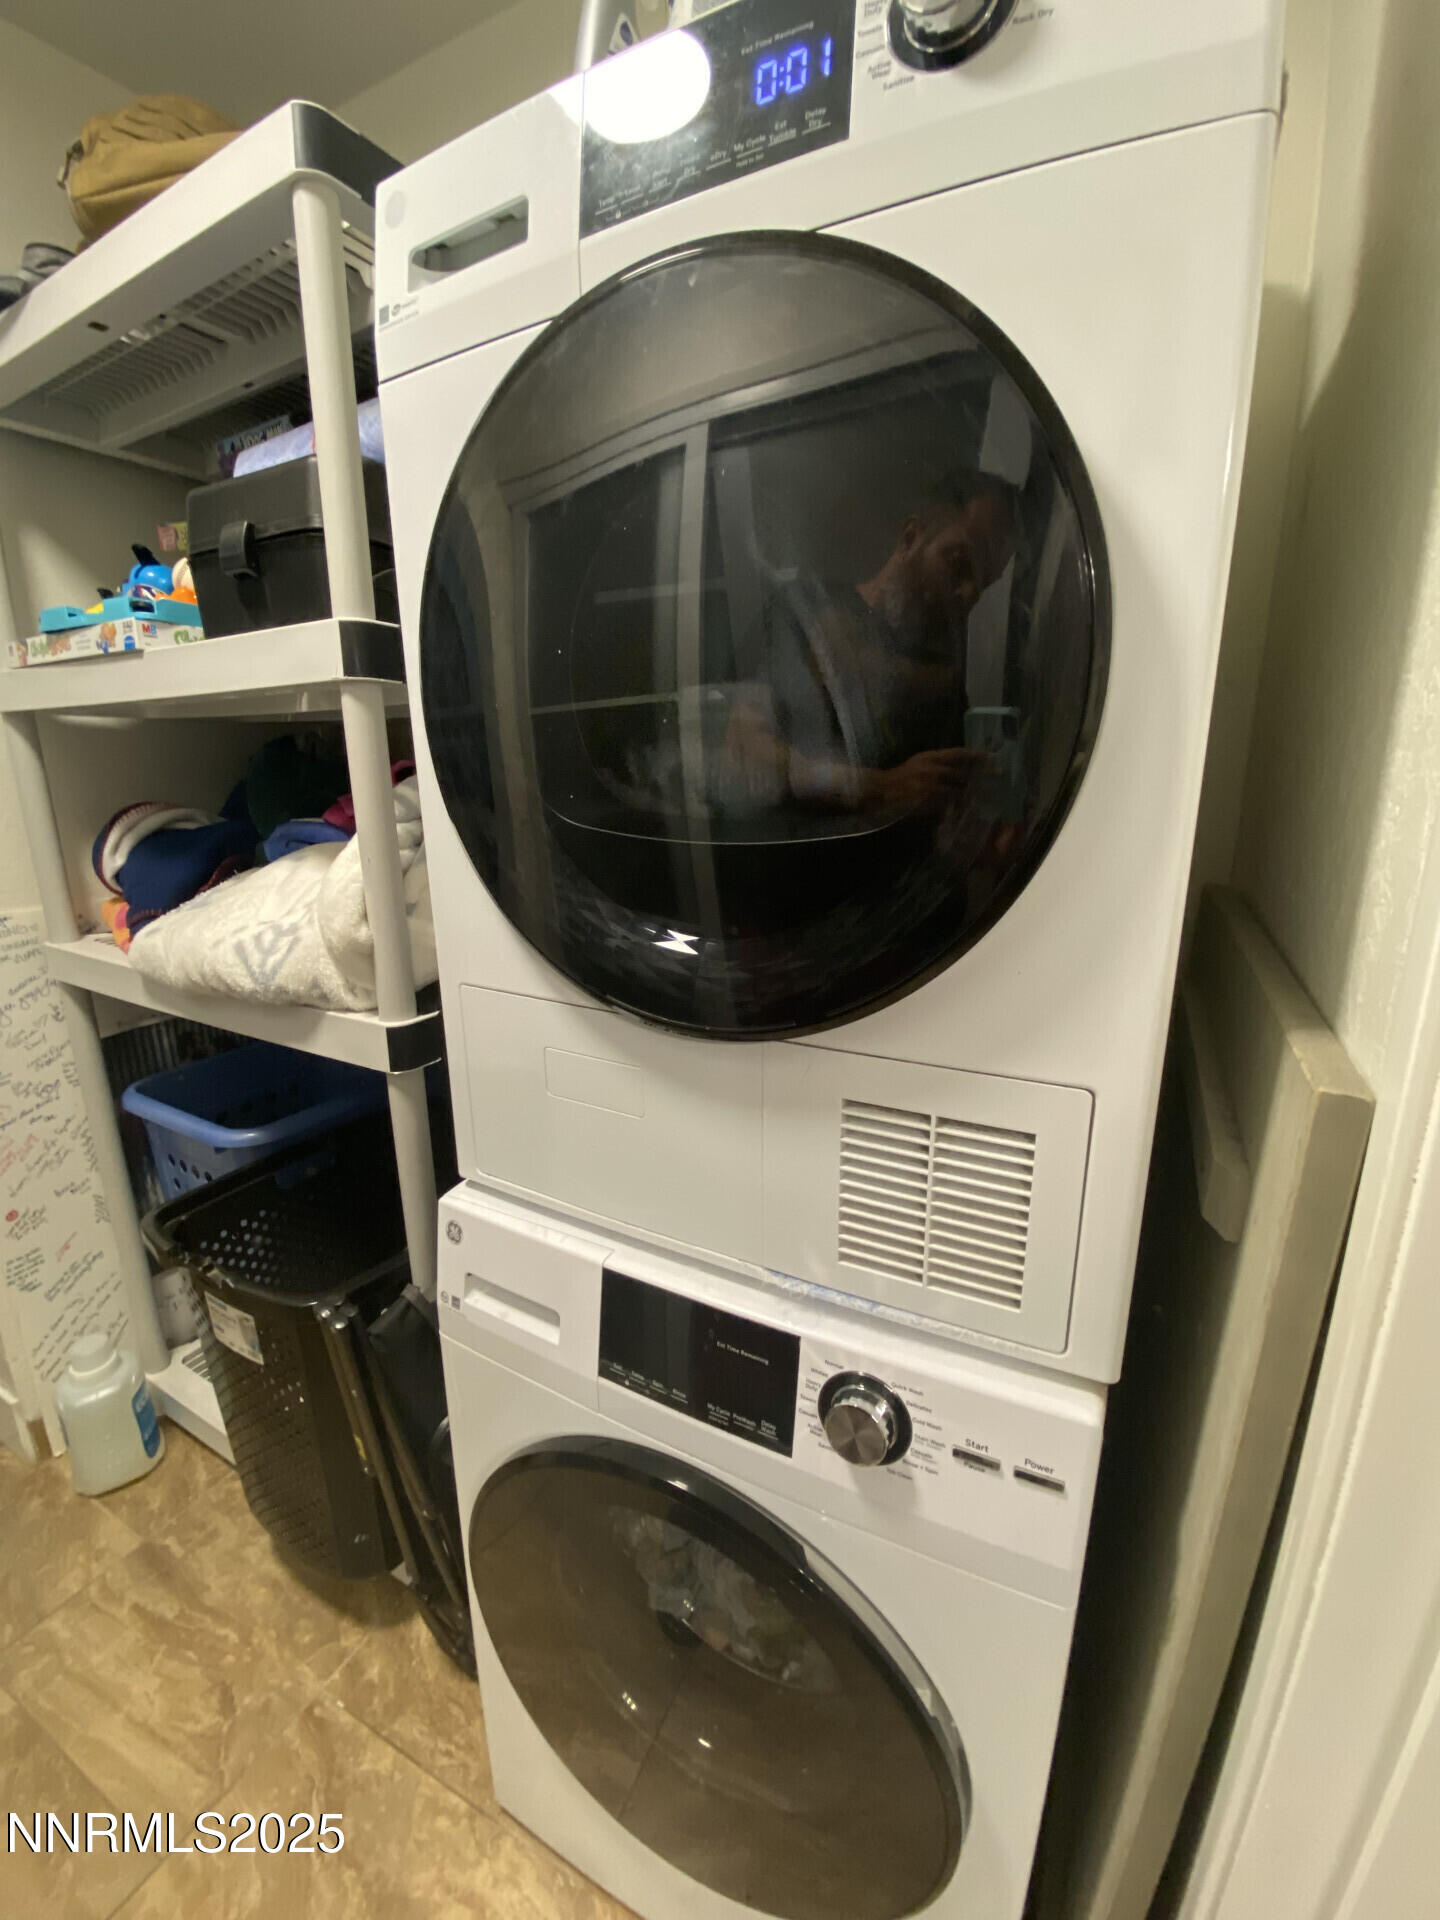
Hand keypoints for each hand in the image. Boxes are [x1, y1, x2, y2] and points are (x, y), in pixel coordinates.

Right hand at [867, 747, 990, 814]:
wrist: (884, 791)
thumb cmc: (904, 775)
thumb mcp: (920, 761)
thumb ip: (939, 761)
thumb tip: (962, 763)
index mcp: (931, 758)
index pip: (958, 753)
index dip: (976, 755)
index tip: (990, 757)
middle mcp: (932, 770)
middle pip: (963, 773)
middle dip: (982, 775)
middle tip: (998, 775)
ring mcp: (931, 788)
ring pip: (959, 792)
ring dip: (974, 794)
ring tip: (989, 797)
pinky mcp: (929, 803)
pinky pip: (949, 806)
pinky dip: (959, 808)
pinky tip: (968, 810)